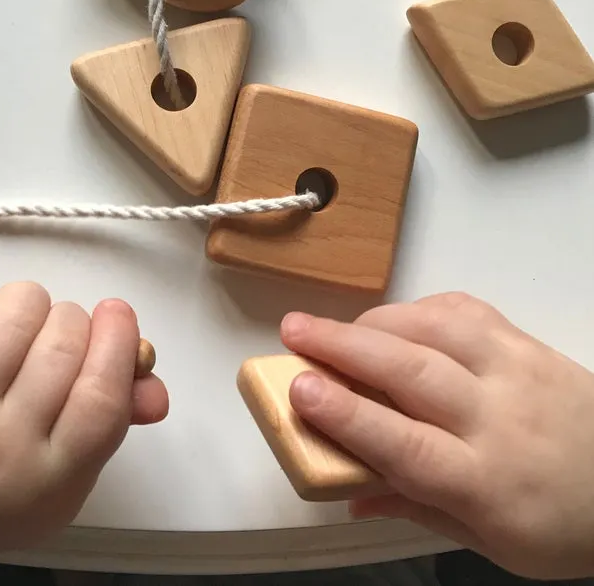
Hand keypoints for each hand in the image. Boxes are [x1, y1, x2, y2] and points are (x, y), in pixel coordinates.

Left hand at [0, 283, 168, 569]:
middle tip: (67, 334)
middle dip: (76, 322)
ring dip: (35, 305)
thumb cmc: (8, 490)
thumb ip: (118, 420)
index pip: (99, 398)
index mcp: (50, 477)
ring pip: (15, 313)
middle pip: (61, 347)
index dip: (118, 343)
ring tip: (28, 329)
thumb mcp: (72, 475)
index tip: (119, 314)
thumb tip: (152, 378)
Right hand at [282, 292, 593, 579]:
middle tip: (293, 330)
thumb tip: (349, 495)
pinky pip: (463, 310)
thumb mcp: (489, 542)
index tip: (300, 390)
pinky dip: (416, 309)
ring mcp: (515, 369)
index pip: (406, 443)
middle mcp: (499, 418)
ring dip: (374, 321)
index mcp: (486, 483)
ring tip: (330, 326)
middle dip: (344, 347)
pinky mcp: (524, 341)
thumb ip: (415, 510)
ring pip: (434, 329)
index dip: (348, 415)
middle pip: (412, 372)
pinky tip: (391, 322)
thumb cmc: (559, 524)